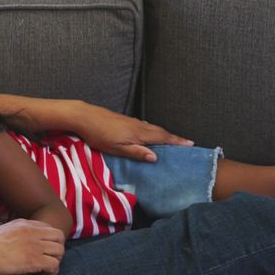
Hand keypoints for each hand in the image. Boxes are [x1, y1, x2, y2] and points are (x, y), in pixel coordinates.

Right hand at [0, 219, 64, 274]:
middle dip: (57, 248)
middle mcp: (32, 232)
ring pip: (60, 251)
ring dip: (56, 260)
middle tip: (47, 259)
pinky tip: (42, 274)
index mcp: (23, 223)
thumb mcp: (2, 232)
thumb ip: (14, 233)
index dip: (48, 240)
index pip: (48, 228)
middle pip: (59, 237)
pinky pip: (55, 264)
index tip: (42, 250)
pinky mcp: (34, 260)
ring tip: (45, 268)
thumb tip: (16, 239)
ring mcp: (34, 245)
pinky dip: (52, 271)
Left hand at [70, 102, 192, 161]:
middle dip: (173, 137)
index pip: (163, 138)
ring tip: (171, 139)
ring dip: (163, 133)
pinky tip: (148, 132)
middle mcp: (138, 125)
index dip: (177, 141)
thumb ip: (136, 152)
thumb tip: (155, 157)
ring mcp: (131, 121)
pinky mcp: (123, 119)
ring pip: (152, 127)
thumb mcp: (117, 148)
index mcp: (139, 133)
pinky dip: (151, 129)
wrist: (84, 116)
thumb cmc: (99, 134)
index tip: (190, 144)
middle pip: (160, 131)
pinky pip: (143, 125)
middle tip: (185, 142)